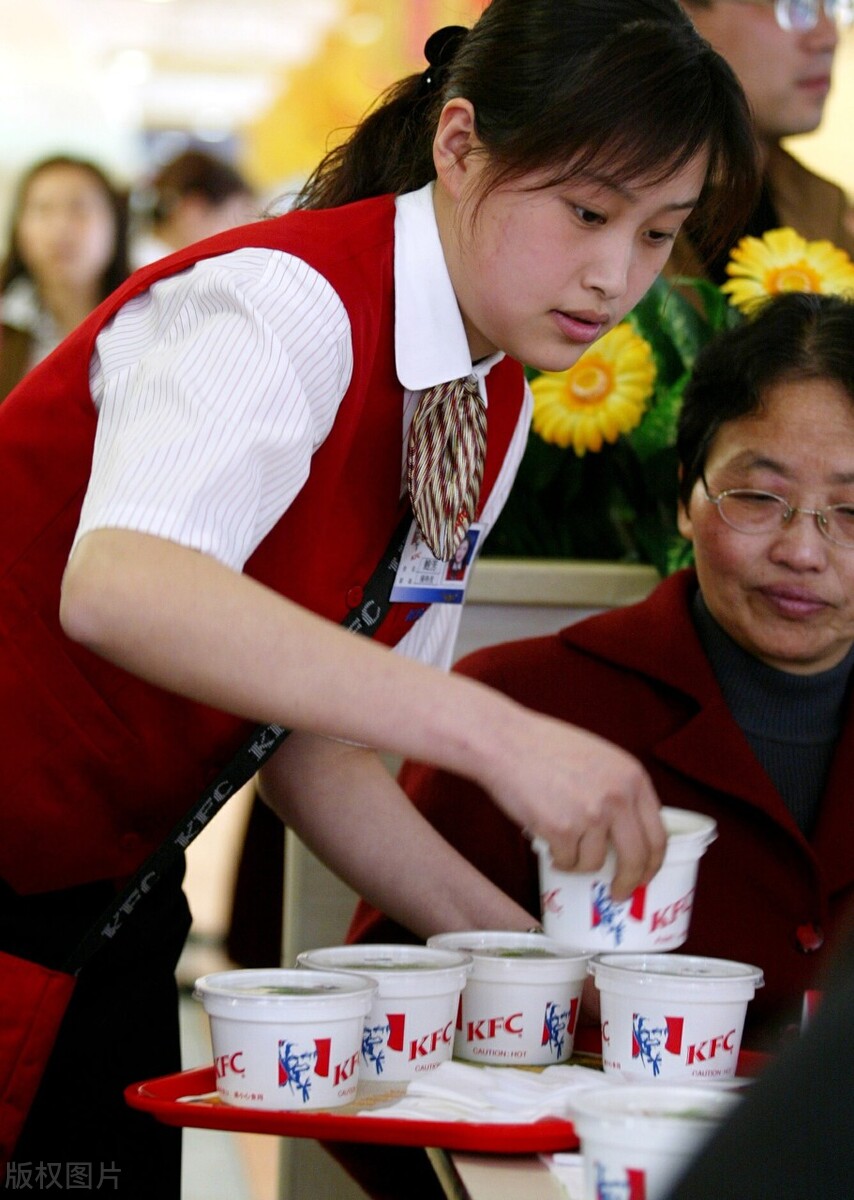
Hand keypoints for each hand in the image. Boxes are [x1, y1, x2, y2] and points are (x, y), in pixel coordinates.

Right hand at [480, 709, 664, 900]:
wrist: (506, 742)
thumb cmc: (546, 748)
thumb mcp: (600, 760)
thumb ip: (620, 791)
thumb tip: (630, 837)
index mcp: (633, 777)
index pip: (658, 834)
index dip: (652, 863)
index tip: (644, 876)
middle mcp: (619, 796)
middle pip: (636, 858)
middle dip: (628, 881)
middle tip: (618, 892)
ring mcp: (591, 814)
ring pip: (595, 862)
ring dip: (578, 862)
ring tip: (562, 843)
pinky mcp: (562, 829)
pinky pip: (567, 861)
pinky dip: (557, 858)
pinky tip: (547, 839)